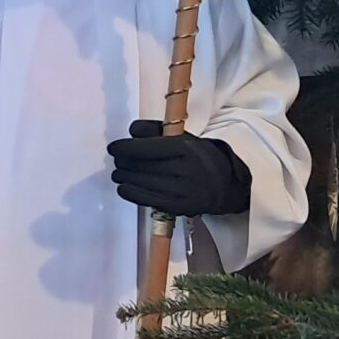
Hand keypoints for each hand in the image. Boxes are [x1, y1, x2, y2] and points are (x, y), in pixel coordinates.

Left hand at [108, 120, 251, 215]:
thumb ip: (154, 130)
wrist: (225, 184)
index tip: (113, 148)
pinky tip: (124, 187)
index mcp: (185, 149)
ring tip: (119, 173)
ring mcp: (182, 191)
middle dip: (122, 162)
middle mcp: (184, 170)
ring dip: (123, 177)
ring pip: (140, 183)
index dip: (124, 148)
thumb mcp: (182, 136)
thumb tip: (130, 133)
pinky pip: (146, 200)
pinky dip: (130, 192)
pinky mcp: (179, 207)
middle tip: (117, 160)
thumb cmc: (197, 157)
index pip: (147, 148)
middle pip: (141, 166)